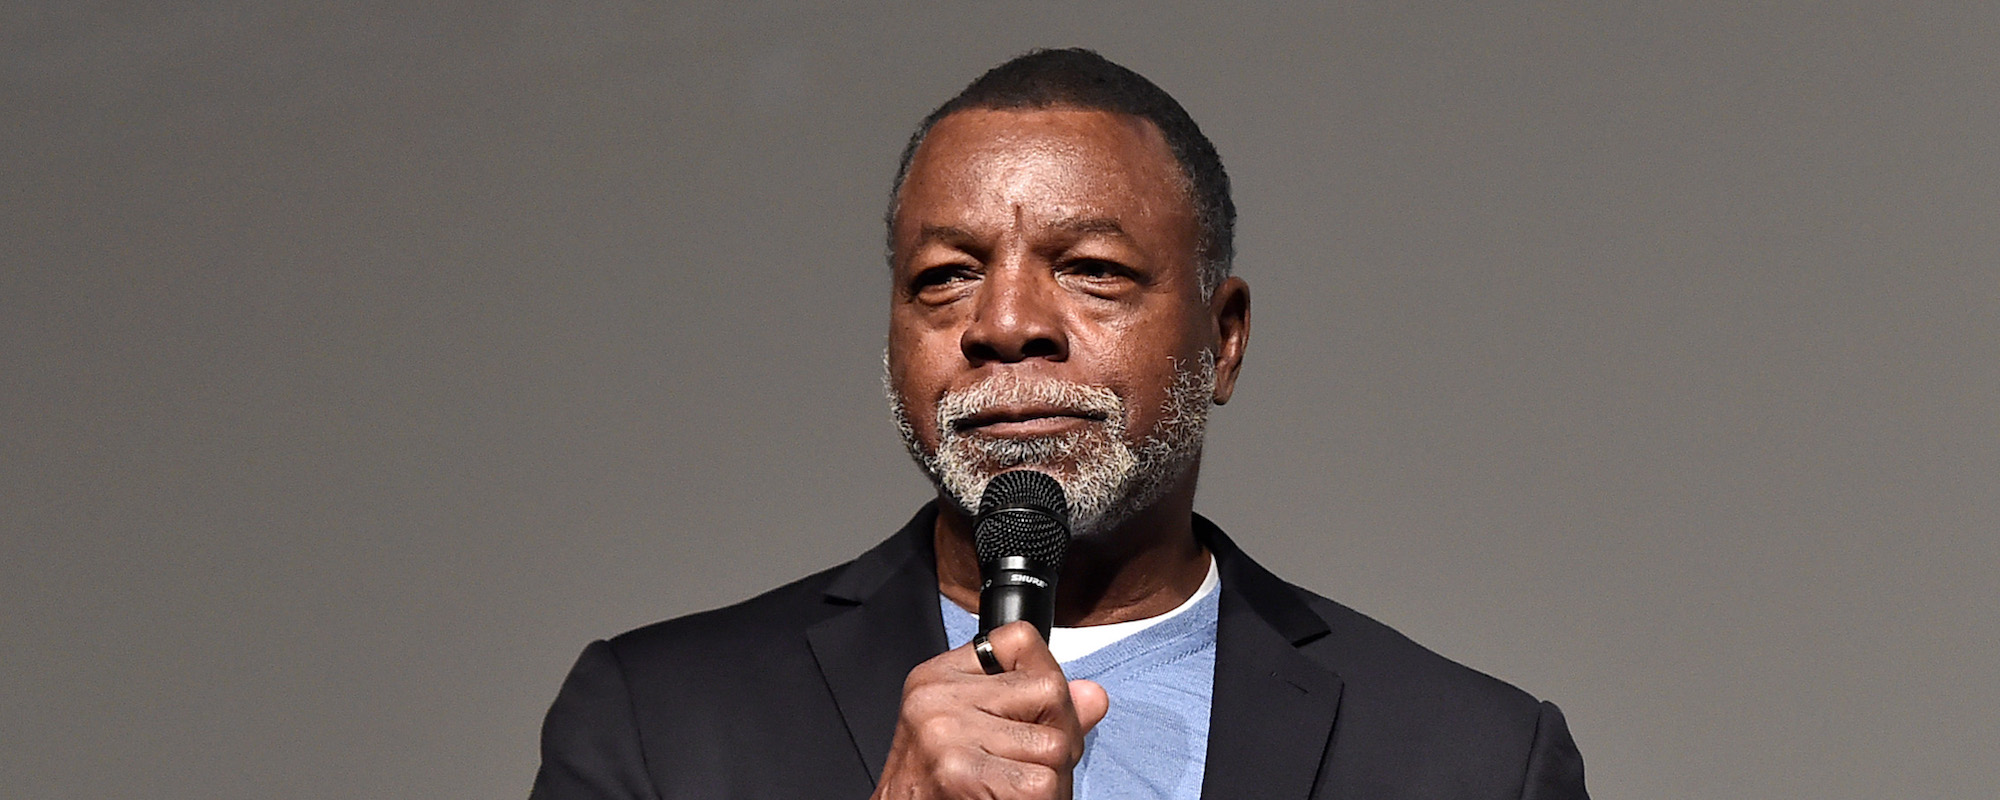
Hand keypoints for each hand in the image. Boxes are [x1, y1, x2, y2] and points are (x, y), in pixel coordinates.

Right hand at [870, 621, 1109, 799]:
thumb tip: (1094, 695)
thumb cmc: (937, 787)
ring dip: (1052, 778)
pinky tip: (1009, 798)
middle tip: (1031, 767)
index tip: (1033, 714)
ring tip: (1018, 788)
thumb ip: (1037, 708)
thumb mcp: (978, 731)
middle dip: (1059, 735)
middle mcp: (936, 697)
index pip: (1020, 639)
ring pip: (1054, 744)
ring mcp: (945, 732)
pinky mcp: (958, 772)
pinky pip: (1039, 783)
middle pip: (1050, 691)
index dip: (1045, 680)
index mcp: (938, 676)